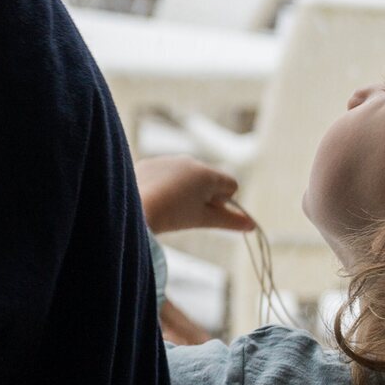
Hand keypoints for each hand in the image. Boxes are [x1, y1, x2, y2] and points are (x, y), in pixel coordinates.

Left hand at [135, 155, 256, 234]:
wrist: (132, 207)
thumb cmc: (172, 215)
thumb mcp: (203, 219)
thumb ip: (230, 221)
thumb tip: (252, 224)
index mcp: (207, 172)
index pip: (231, 185)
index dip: (225, 203)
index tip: (207, 213)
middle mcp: (189, 160)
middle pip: (209, 179)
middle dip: (205, 196)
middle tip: (188, 213)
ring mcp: (167, 160)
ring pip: (186, 176)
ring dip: (185, 190)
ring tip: (169, 207)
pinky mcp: (148, 164)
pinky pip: (165, 175)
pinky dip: (164, 186)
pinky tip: (153, 198)